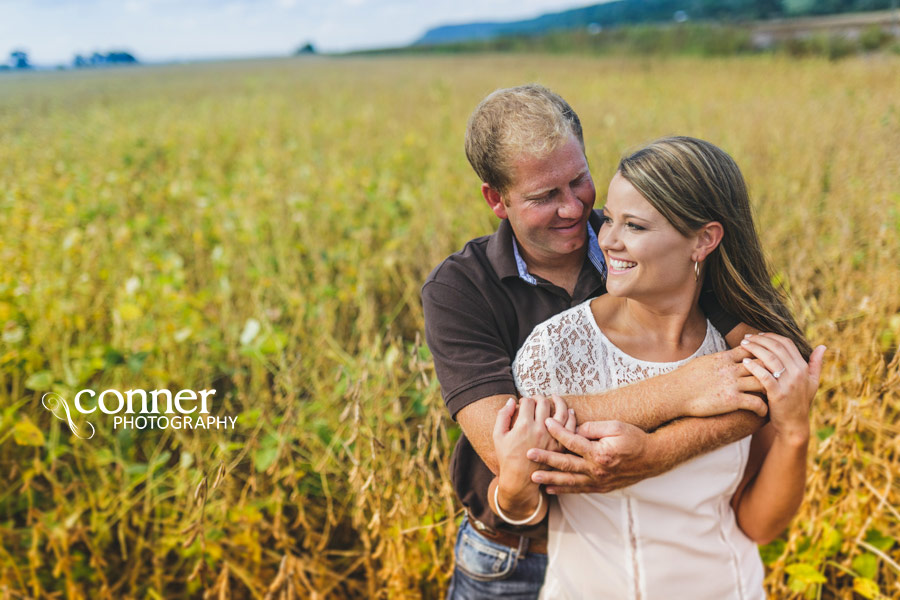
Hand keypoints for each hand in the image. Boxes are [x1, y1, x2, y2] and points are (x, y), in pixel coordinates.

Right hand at [493, 395, 574, 485]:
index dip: (524, 400)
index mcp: (523, 425)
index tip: (522, 403)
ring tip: (554, 398)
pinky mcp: (561, 445)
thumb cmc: (507, 457)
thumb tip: (511, 400)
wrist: (520, 480)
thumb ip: (503, 415)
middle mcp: (540, 429)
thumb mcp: (498, 436)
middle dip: (538, 398)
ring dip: (558, 401)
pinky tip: (568, 411)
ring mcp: (553, 437)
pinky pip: (571, 426)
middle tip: (535, 400)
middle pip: (543, 403)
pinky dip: (570, 415)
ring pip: (561, 410)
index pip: (527, 402)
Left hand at [526, 419, 662, 493]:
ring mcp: (599, 481)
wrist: (653, 458)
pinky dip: (564, 489)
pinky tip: (551, 488)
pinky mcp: (601, 487)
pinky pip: (579, 489)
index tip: (546, 422)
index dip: (558, 431)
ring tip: (534, 477)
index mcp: (600, 453)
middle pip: (566, 464)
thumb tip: (575, 430)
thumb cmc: (634, 439)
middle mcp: (597, 470)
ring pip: (569, 481)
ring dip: (550, 478)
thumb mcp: (615, 426)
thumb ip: (593, 428)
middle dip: (545, 458)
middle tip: (528, 454)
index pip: (573, 441)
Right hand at [677, 347, 768, 417]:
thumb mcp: (702, 362)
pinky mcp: (732, 399)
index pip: (750, 350)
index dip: (761, 354)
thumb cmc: (684, 378)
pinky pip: (756, 402)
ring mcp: (732, 384)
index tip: (768, 361)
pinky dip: (763, 408)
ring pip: (762, 382)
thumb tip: (723, 358)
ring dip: (771, 390)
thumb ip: (718, 360)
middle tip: (779, 379)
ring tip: (775, 397)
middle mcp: (731, 369)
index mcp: (724, 358)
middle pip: (761, 364)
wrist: (674, 392)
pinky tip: (764, 412)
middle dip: (772, 371)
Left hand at [740, 333, 825, 444]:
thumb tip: (823, 346)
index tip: (758, 335)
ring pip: (770, 359)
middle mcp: (798, 373)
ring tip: (742, 345)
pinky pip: (764, 376)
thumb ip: (816, 364)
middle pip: (777, 348)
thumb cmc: (800, 402)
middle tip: (746, 337)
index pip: (787, 343)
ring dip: (754, 349)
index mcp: (804, 368)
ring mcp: (789, 384)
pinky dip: (754, 367)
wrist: (794, 425)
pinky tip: (744, 361)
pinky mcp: (778, 394)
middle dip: (759, 339)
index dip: (771, 336)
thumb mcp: (812, 383)